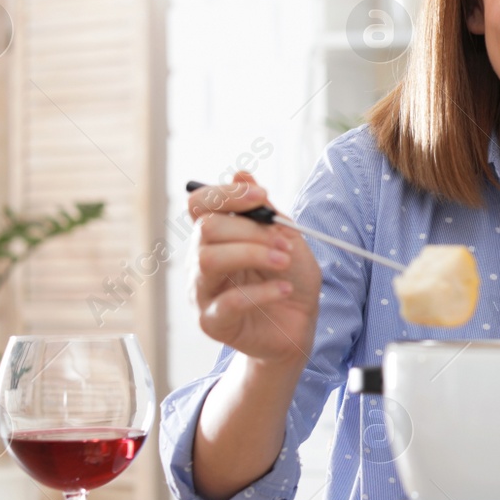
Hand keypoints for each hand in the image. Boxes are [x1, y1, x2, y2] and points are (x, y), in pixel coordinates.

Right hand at [188, 171, 320, 364]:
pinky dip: (262, 292)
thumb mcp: (287, 239)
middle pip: (206, 229)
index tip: (260, 195)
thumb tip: (241, 173)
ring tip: (283, 262)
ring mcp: (202, 292)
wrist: (300, 326)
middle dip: (251, 231)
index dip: (226, 194)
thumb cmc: (290, 280)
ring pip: (208, 260)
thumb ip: (264, 211)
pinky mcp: (212, 322)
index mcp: (217, 237)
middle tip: (285, 243)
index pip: (199, 204)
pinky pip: (228, 301)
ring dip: (253, 255)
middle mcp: (201, 261)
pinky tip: (284, 290)